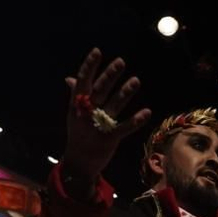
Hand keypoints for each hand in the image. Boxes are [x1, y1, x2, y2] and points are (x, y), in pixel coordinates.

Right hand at [62, 49, 154, 185]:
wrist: (78, 165)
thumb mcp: (74, 115)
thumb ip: (75, 95)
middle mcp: (86, 114)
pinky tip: (147, 112)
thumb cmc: (78, 135)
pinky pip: (124, 128)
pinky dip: (136, 120)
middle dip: (109, 75)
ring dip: (125, 93)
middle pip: (99, 90)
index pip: (82, 82)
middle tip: (121, 62)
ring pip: (112, 106)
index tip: (98, 51)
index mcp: (76, 106)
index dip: (89, 66)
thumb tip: (71, 78)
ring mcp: (97, 127)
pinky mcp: (109, 140)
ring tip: (136, 80)